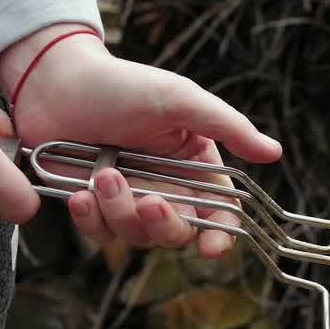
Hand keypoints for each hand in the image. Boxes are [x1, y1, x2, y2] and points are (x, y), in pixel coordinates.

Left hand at [0, 24, 281, 257]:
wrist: (55, 81)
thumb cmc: (122, 84)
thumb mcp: (180, 100)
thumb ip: (227, 126)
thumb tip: (274, 153)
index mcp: (194, 166)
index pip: (219, 212)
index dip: (221, 236)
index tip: (212, 248)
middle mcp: (165, 187)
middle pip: (178, 233)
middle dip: (164, 224)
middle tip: (148, 200)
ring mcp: (127, 199)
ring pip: (136, 236)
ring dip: (120, 211)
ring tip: (103, 173)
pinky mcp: (93, 206)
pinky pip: (99, 234)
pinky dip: (90, 219)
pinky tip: (81, 193)